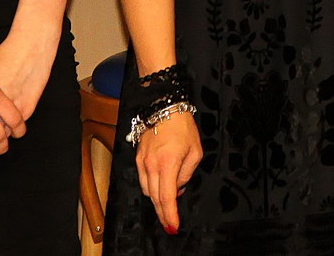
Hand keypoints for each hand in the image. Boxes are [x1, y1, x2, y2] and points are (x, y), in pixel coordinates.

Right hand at [135, 106, 200, 234]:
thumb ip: (186, 173)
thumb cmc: (182, 127)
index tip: (173, 226)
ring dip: (157, 200)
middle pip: (154, 198)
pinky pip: (143, 180)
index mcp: (168, 163)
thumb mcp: (195, 151)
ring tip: (169, 202)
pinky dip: (151, 188)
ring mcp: (142, 162)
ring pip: (147, 191)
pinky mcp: (138, 158)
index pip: (166, 197)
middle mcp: (151, 165)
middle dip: (163, 213)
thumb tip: (178, 187)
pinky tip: (161, 186)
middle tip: (171, 223)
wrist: (164, 108)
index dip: (169, 215)